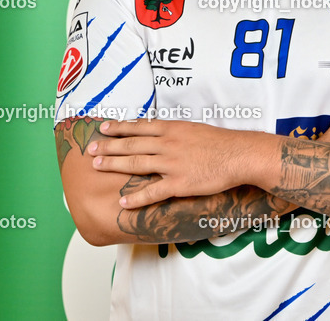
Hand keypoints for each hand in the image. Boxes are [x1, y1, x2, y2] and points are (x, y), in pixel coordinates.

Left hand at [88, 119, 263, 208]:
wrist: (239, 154)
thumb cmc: (220, 142)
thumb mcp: (194, 128)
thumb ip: (175, 132)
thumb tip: (161, 132)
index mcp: (172, 129)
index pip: (139, 126)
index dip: (119, 127)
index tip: (103, 128)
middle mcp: (167, 144)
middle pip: (132, 144)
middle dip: (108, 146)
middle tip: (91, 149)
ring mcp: (172, 163)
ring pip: (137, 163)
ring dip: (114, 165)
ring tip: (98, 167)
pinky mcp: (179, 183)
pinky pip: (153, 191)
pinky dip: (137, 197)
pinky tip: (123, 202)